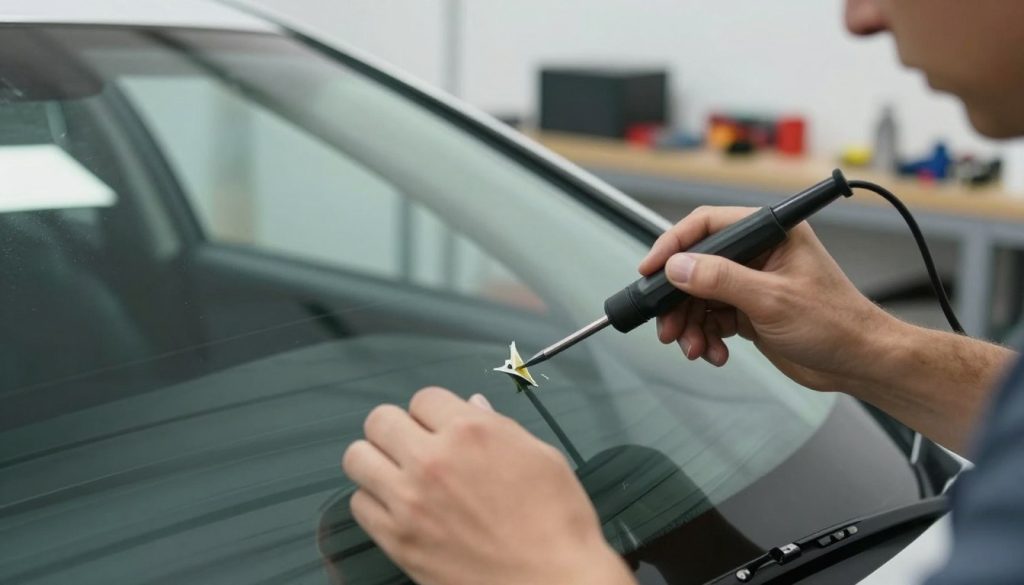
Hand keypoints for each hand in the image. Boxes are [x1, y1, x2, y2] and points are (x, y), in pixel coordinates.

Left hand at [342, 387, 635, 584]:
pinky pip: (358, 504)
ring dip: (377, 461)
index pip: (424, 398)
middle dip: (399, 429)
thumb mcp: (542, 457)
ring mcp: (409, 502)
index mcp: (471, 431)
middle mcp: (432, 460)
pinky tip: (399, 508)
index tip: (444, 429)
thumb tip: (472, 406)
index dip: (435, 413)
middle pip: (380, 421)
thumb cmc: (558, 524)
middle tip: (417, 447)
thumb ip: (498, 427)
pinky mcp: (397, 541)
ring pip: (357, 458)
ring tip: (400, 475)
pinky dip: (374, 501)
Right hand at [639, 206, 897, 392]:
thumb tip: (678, 267)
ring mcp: (752, 282)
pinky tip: (714, 352)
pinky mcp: (749, 309)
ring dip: (690, 324)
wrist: (858, 362)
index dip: (673, 245)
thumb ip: (721, 280)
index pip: (707, 225)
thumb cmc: (836, 323)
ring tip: (695, 348)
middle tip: (667, 325)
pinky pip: (711, 318)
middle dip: (678, 300)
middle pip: (696, 266)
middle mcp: (758, 253)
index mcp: (770, 233)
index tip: (650, 268)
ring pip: (699, 297)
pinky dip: (706, 336)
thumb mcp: (772, 300)